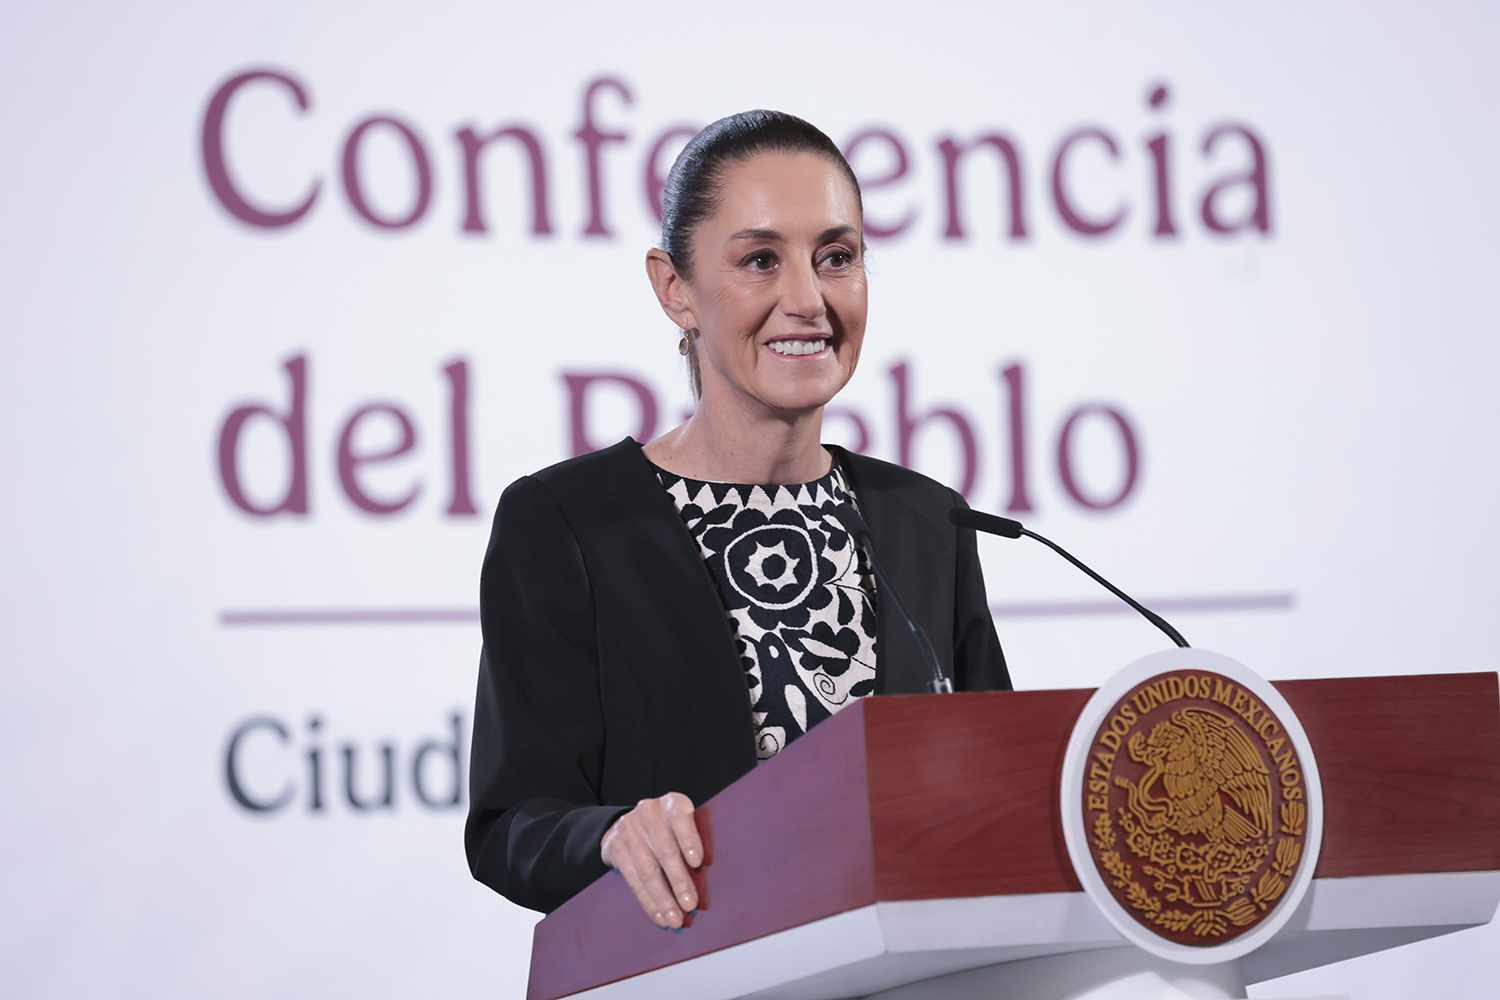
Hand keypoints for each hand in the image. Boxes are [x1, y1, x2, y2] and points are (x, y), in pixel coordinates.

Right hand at [600, 792, 702, 927]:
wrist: (629, 823)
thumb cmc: (670, 829)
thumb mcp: (683, 825)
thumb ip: (695, 843)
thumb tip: (712, 878)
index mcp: (672, 803)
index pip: (680, 818)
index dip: (689, 840)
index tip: (698, 863)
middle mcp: (648, 812)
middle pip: (665, 850)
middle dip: (679, 881)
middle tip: (690, 905)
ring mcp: (629, 828)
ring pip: (647, 869)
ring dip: (663, 899)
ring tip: (675, 919)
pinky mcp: (615, 846)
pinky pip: (633, 879)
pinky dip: (648, 901)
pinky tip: (659, 915)